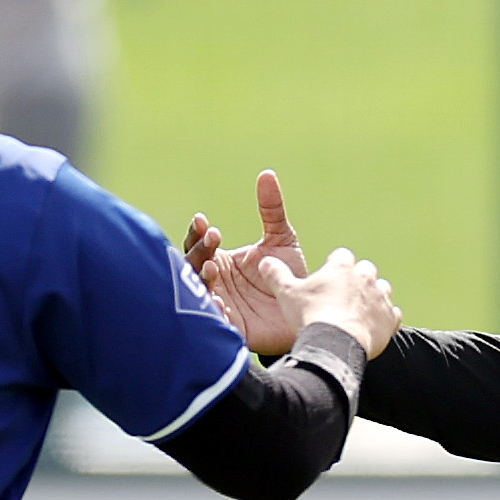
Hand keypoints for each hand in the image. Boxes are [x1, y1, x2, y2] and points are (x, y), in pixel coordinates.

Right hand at [183, 169, 308, 356]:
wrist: (306, 311)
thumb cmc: (290, 276)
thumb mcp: (281, 239)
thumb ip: (271, 210)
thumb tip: (266, 174)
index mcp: (222, 260)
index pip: (201, 242)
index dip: (198, 232)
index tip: (203, 220)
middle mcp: (216, 280)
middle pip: (193, 263)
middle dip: (199, 250)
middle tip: (213, 239)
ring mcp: (220, 302)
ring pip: (198, 290)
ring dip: (201, 277)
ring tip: (211, 268)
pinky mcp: (230, 325)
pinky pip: (215, 319)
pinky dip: (213, 309)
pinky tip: (217, 301)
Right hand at [258, 246, 399, 358]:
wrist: (336, 344)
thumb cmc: (311, 316)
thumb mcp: (287, 294)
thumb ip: (277, 275)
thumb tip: (265, 261)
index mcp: (341, 267)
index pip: (341, 256)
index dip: (334, 266)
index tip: (328, 277)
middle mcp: (365, 277)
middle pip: (365, 270)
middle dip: (357, 279)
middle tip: (343, 296)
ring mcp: (380, 297)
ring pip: (382, 289)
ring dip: (374, 297)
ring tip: (359, 311)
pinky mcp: (390, 319)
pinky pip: (393, 314)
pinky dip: (386, 319)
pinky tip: (374, 326)